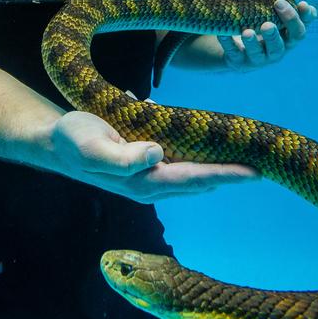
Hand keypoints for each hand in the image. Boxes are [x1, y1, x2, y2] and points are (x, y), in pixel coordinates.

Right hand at [49, 110, 258, 203]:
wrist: (53, 143)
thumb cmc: (74, 141)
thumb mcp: (94, 146)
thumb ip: (124, 155)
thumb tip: (157, 152)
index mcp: (142, 181)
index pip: (194, 178)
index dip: (226, 175)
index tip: (256, 173)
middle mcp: (149, 183)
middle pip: (199, 180)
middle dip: (229, 174)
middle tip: (263, 166)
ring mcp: (145, 175)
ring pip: (190, 172)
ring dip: (214, 165)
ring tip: (242, 158)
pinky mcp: (141, 163)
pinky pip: (175, 159)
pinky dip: (191, 150)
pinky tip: (199, 136)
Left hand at [217, 0, 316, 70]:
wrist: (236, 51)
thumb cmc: (259, 25)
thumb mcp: (270, 16)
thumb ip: (280, 3)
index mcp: (287, 38)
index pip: (300, 30)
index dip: (305, 18)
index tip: (302, 3)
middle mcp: (277, 50)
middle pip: (284, 42)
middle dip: (281, 26)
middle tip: (275, 10)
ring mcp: (259, 59)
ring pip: (260, 53)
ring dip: (253, 42)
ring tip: (247, 32)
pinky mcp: (240, 62)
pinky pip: (234, 54)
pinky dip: (228, 44)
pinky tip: (223, 34)